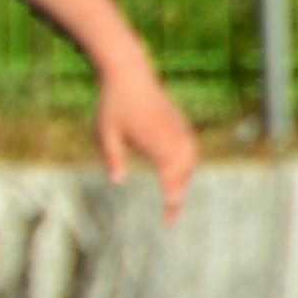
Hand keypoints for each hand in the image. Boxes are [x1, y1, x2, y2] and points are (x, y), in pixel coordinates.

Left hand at [97, 60, 199, 217]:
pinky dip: (187, 165)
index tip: (169, 221)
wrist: (130, 75)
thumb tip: (117, 182)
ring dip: (184, 180)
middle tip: (169, 217)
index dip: (173, 204)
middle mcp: (175, 139)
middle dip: (179, 195)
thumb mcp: (106, 133)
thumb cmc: (114, 105)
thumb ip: (113, 158)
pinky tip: (177, 174)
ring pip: (191, 163)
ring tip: (173, 198)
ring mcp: (181, 130)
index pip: (172, 182)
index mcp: (159, 144)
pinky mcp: (181, 124)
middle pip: (184, 175)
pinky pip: (190, 151)